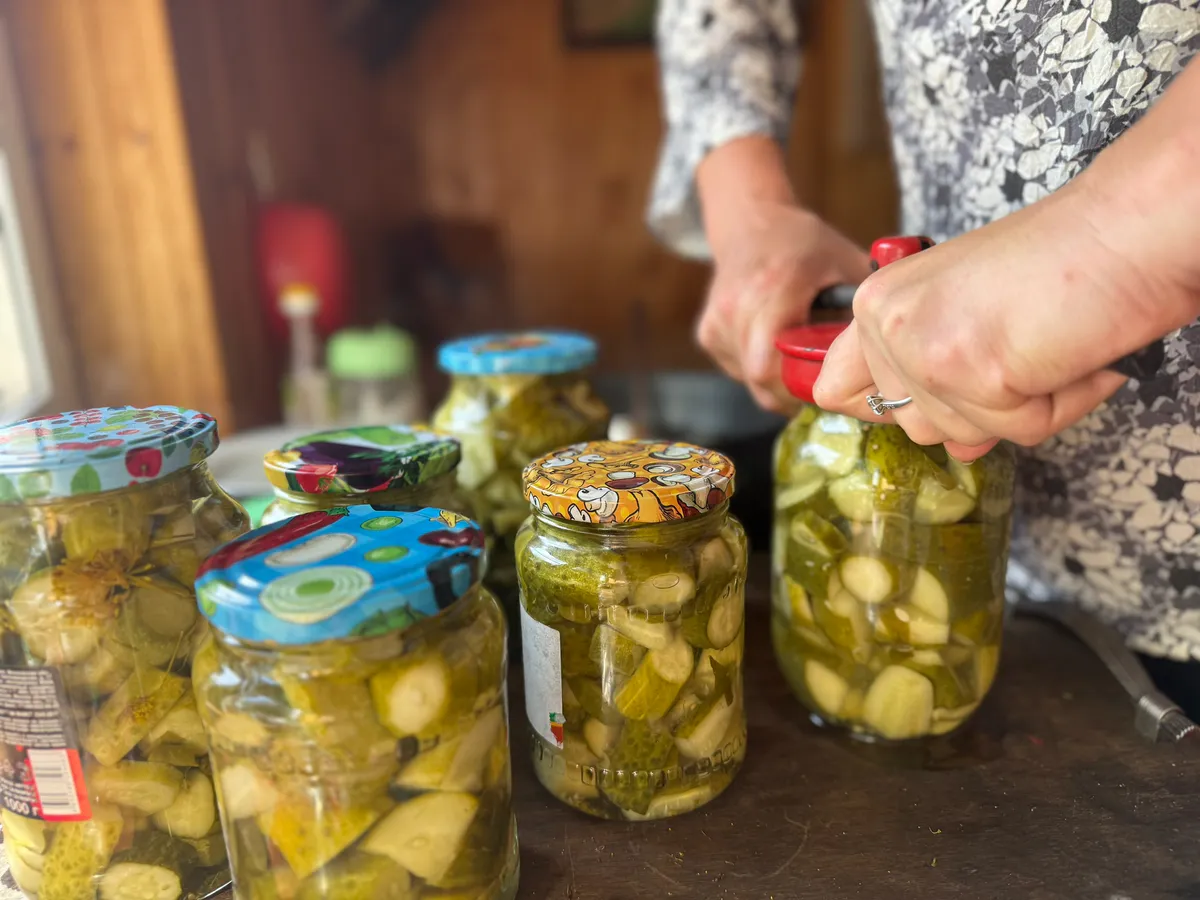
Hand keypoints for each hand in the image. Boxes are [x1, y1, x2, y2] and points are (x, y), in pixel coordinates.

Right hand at [695, 137, 870, 412]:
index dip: (799, 387)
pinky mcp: (707, 333)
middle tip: (821, 382)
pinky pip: (737, 370)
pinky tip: (775, 344)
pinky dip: (759, 368)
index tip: (827, 386)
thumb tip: (895, 347)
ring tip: (800, 356)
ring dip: (778, 380)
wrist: (750, 222)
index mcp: (773, 289)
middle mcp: (735, 307)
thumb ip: (865, 304)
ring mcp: (717, 322)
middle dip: (794, 390)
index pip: (770, 364)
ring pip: (749, 380)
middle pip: (761, 381)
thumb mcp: (845, 261)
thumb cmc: (803, 243)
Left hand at [811, 179, 1185, 458]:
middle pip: (913, 427)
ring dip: (1020, 404)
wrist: (1122, 228)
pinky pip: (1019, 431)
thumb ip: (936, 380)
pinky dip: (1059, 403)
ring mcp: (925, 350)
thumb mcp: (964, 312)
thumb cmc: (1058, 261)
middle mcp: (887, 323)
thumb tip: (953, 446)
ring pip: (963, 436)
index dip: (888, 406)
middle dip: (977, 405)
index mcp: (876, 303)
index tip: (941, 383)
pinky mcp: (974, 373)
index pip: (835, 389)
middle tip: (1018, 344)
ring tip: (1044, 342)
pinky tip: (1068, 351)